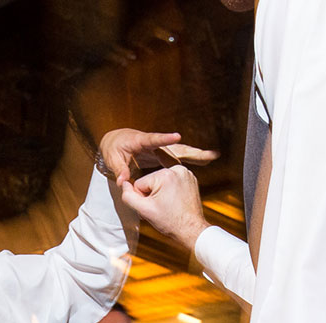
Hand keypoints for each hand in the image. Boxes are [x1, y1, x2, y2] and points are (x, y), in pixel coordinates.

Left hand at [98, 129, 217, 186]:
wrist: (116, 141)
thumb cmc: (113, 149)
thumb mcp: (112, 159)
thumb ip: (119, 170)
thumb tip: (123, 182)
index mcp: (140, 141)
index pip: (153, 139)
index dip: (165, 138)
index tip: (177, 136)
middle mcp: (154, 143)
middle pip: (175, 147)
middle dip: (191, 150)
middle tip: (208, 154)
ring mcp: (160, 148)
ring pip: (180, 151)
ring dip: (196, 155)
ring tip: (213, 156)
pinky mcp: (163, 153)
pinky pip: (178, 157)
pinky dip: (191, 158)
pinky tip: (206, 160)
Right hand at [121, 165, 210, 251]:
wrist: (191, 230)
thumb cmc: (171, 222)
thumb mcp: (144, 210)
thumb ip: (128, 196)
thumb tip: (123, 184)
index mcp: (165, 174)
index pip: (140, 183)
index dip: (143, 198)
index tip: (154, 208)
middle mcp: (177, 169)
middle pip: (150, 181)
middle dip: (152, 195)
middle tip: (162, 209)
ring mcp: (185, 173)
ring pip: (160, 182)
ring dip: (161, 194)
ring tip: (169, 206)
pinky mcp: (190, 178)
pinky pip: (171, 182)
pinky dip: (170, 192)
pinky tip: (175, 202)